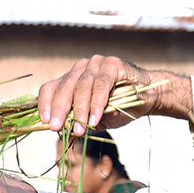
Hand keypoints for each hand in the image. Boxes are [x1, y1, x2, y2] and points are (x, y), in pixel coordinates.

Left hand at [36, 55, 193, 135]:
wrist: (148, 99)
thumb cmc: (118, 108)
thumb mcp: (93, 117)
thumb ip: (78, 120)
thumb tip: (61, 129)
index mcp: (72, 78)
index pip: (51, 87)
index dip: (45, 103)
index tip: (45, 121)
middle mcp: (82, 67)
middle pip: (65, 86)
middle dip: (59, 109)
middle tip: (56, 127)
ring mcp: (97, 63)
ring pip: (82, 86)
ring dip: (80, 110)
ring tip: (80, 129)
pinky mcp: (113, 64)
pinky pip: (101, 84)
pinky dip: (96, 103)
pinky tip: (94, 118)